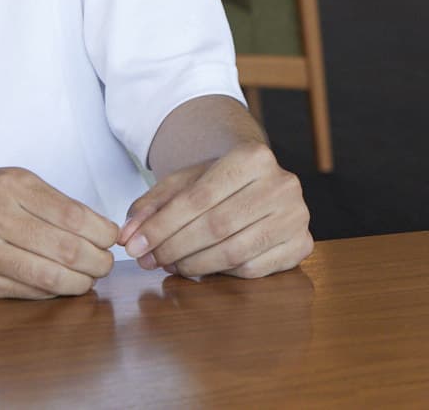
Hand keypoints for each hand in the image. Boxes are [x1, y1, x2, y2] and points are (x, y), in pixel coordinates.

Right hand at [0, 167, 120, 298]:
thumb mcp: (4, 184)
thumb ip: (46, 202)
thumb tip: (99, 229)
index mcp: (12, 184)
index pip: (75, 214)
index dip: (103, 233)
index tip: (113, 240)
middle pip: (67, 247)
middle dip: (97, 261)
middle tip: (105, 265)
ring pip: (50, 275)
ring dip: (80, 282)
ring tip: (88, 279)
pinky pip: (26, 291)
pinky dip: (51, 292)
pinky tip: (60, 287)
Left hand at [119, 140, 312, 279]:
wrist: (258, 183)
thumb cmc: (217, 182)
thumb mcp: (183, 182)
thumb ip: (152, 205)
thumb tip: (127, 236)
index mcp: (254, 156)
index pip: (199, 197)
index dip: (162, 226)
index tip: (134, 245)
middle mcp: (283, 183)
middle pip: (216, 226)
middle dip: (174, 247)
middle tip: (147, 260)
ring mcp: (296, 215)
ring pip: (234, 251)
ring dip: (193, 265)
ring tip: (169, 265)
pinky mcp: (301, 244)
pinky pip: (252, 269)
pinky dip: (222, 273)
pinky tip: (203, 267)